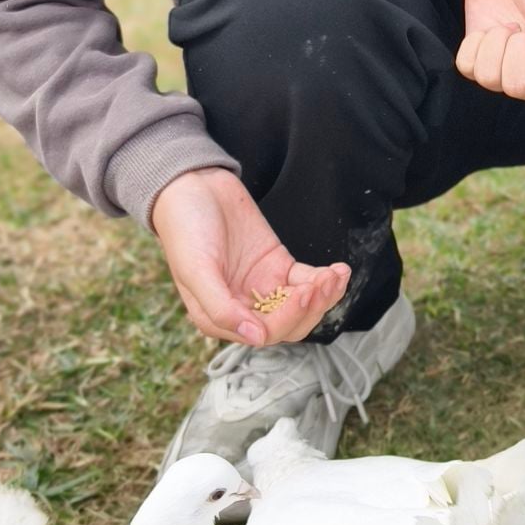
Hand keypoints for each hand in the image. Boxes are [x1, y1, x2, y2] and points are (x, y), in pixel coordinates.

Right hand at [152, 167, 350, 348]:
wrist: (194, 185)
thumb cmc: (186, 228)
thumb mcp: (196, 270)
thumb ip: (221, 308)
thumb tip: (256, 338)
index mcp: (217, 318)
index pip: (264, 333)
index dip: (288, 318)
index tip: (303, 292)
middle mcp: (242, 309)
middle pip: (289, 325)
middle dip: (310, 308)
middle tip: (323, 283)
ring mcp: (262, 288)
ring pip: (301, 307)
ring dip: (323, 297)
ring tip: (335, 276)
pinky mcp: (278, 267)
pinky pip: (306, 281)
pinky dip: (324, 279)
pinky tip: (338, 270)